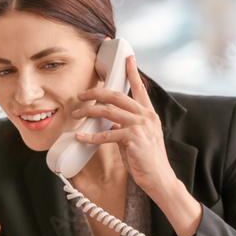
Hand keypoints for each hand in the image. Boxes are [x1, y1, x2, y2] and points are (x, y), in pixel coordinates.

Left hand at [72, 55, 176, 195]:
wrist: (159, 178)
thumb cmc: (146, 159)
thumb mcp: (137, 137)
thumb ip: (125, 125)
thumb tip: (109, 120)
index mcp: (148, 113)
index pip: (139, 88)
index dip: (132, 72)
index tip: (128, 57)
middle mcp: (146, 116)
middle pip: (117, 96)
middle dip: (96, 93)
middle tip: (81, 95)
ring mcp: (140, 126)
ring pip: (108, 112)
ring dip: (89, 111)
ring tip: (77, 114)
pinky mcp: (132, 139)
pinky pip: (106, 134)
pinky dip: (90, 136)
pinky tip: (80, 136)